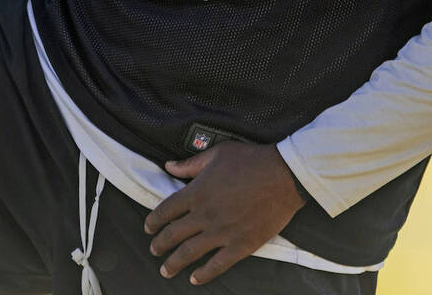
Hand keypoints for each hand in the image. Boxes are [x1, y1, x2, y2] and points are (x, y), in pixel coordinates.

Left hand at [143, 141, 305, 284]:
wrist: (283, 176)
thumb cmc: (250, 160)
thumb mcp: (217, 154)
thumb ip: (190, 164)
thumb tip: (168, 165)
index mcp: (196, 191)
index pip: (166, 210)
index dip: (153, 221)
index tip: (148, 228)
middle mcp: (204, 215)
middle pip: (173, 235)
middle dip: (159, 245)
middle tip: (154, 250)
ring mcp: (222, 232)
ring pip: (189, 253)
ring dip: (174, 263)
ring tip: (165, 270)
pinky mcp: (241, 245)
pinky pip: (217, 265)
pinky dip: (204, 274)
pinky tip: (195, 278)